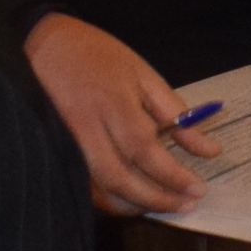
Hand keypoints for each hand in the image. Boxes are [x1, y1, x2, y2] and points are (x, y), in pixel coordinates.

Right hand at [29, 11, 213, 215]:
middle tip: (185, 205)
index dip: (172, 176)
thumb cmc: (98, 55)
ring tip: (163, 206)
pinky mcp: (55, 149)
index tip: (198, 190)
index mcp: (114, 104)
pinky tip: (130, 199)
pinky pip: (82, 183)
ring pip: (97, 187)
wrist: (42, 44)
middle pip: (119, 177)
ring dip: (132, 203)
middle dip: (155, 198)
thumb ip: (175, 113)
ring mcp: (66, 141)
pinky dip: (107, 198)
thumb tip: (208, 148)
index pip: (145, 151)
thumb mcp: (143, 74)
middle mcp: (87, 128)